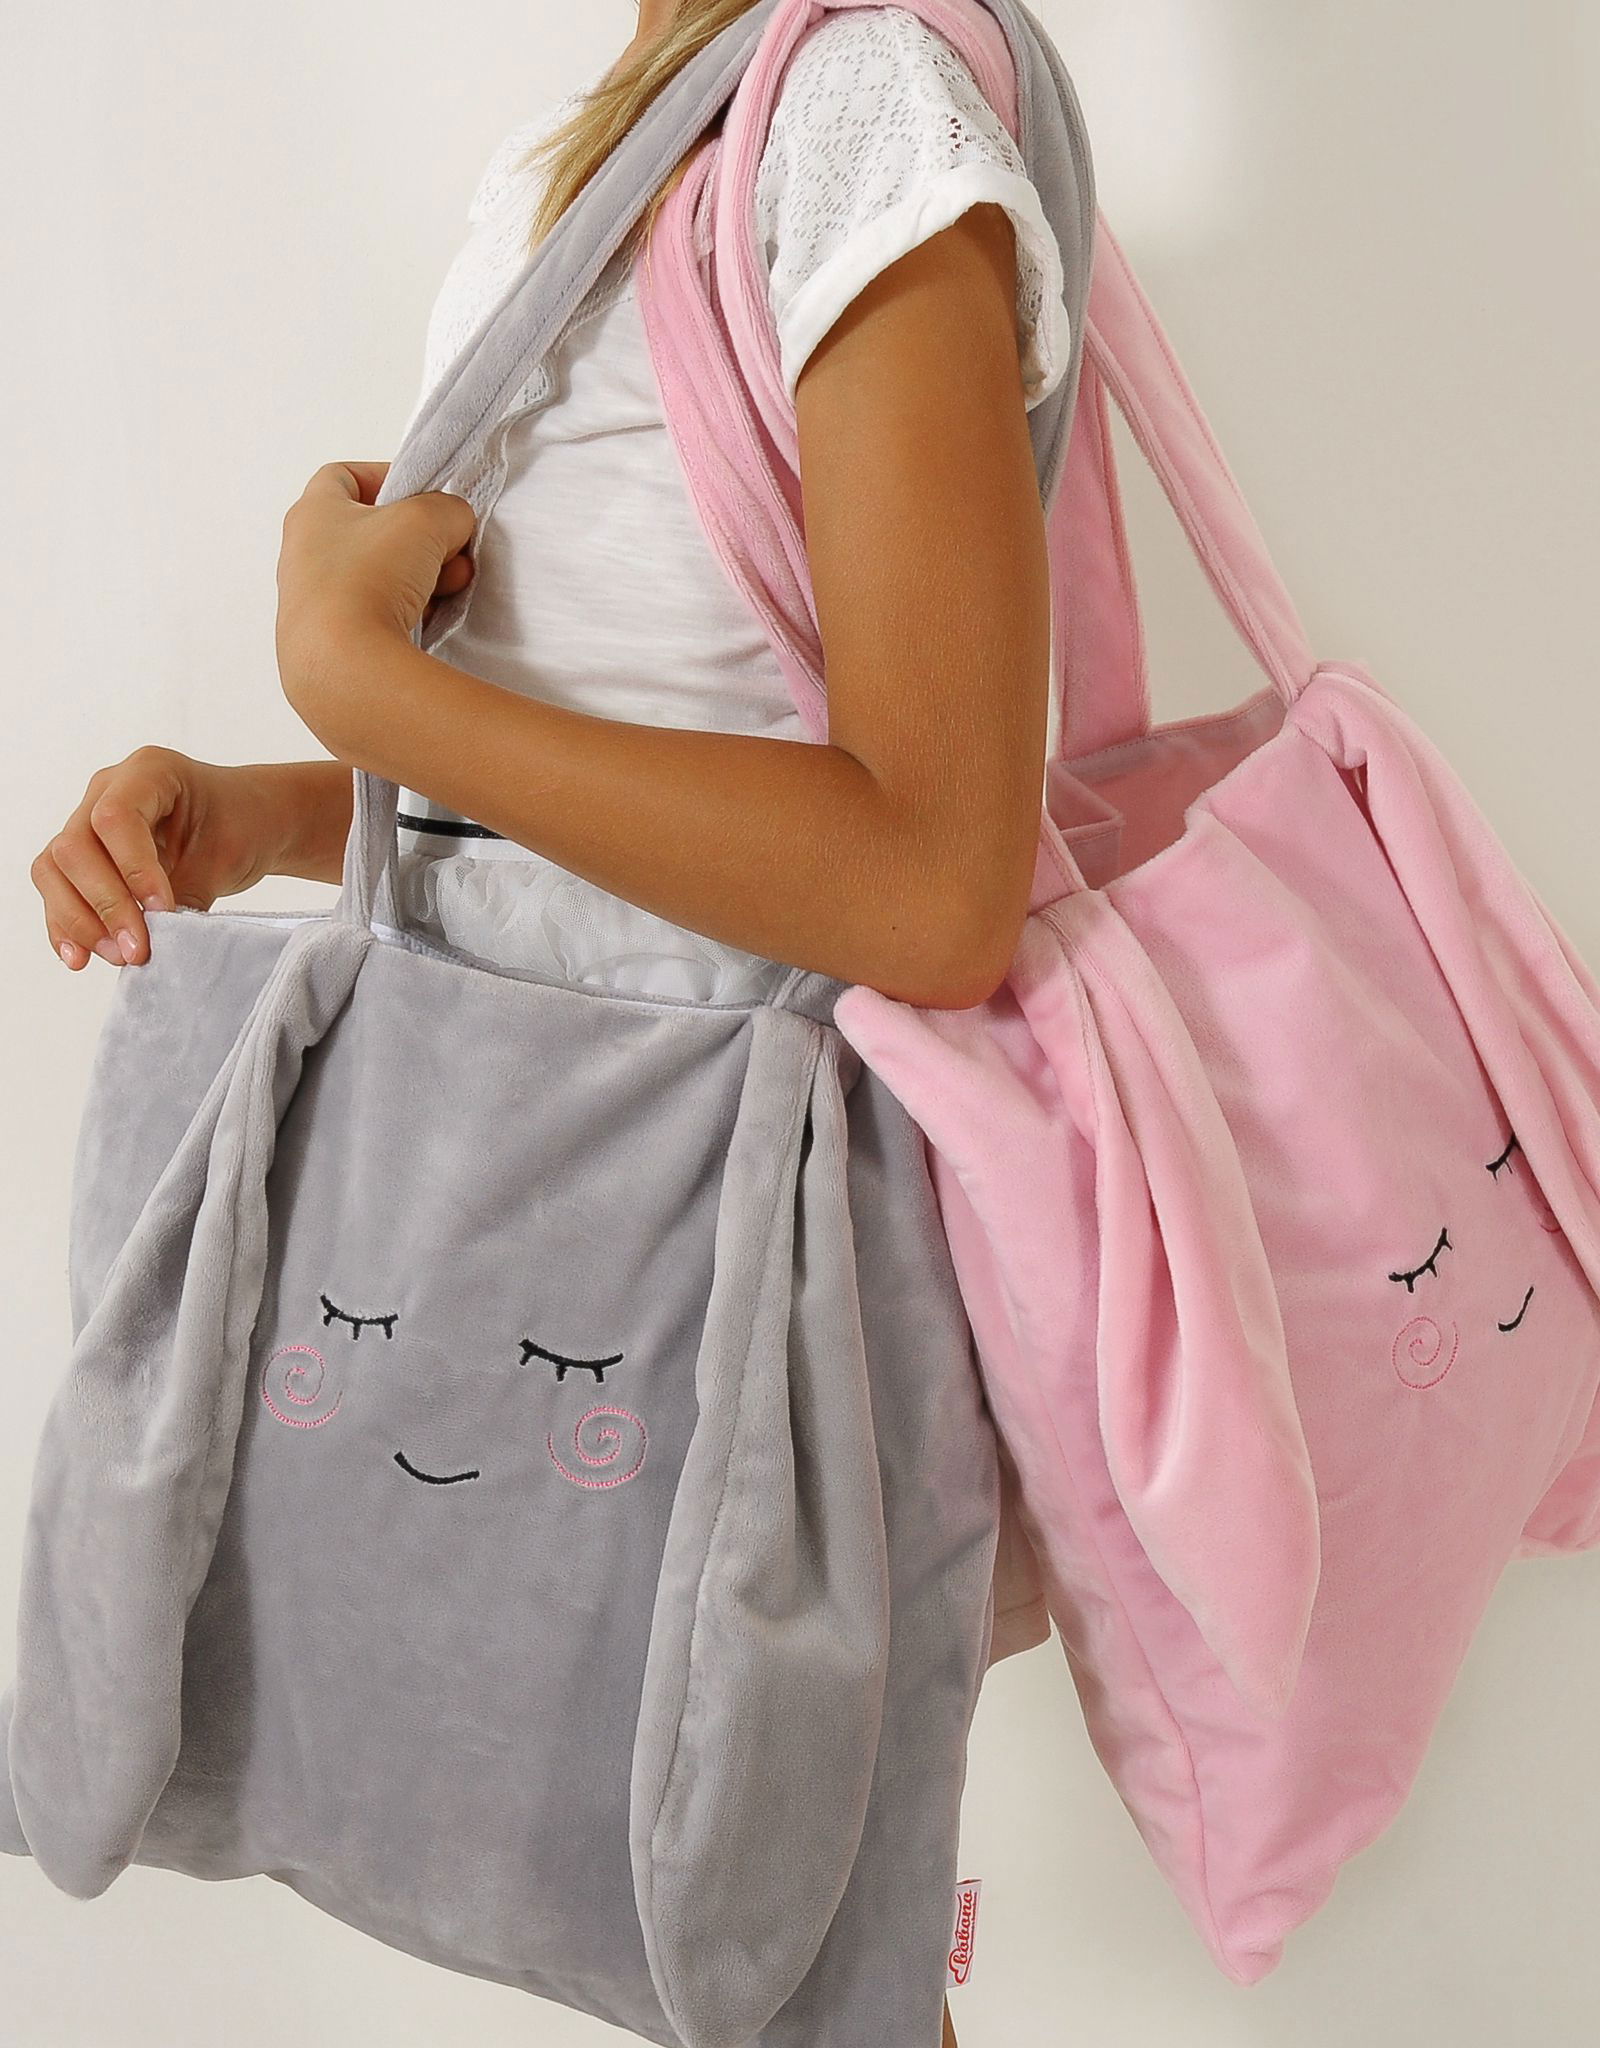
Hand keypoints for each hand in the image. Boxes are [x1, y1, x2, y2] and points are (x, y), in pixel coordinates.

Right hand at [31, 749, 295, 970]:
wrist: (249, 823)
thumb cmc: (243, 825)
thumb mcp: (226, 856)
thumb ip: (187, 894)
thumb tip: (152, 942)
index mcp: (148, 771)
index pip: (115, 819)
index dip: (132, 870)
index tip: (163, 910)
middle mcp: (106, 790)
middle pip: (74, 847)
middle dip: (105, 905)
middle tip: (138, 950)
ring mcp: (87, 820)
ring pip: (54, 870)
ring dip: (80, 920)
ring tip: (118, 956)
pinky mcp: (82, 857)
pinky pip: (57, 889)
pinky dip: (66, 926)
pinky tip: (82, 958)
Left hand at [275, 460, 476, 721]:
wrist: (345, 666)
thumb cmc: (371, 578)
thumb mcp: (427, 519)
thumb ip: (448, 510)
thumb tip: (453, 525)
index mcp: (312, 513)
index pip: (343, 476)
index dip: (386, 478)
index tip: (423, 497)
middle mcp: (302, 557)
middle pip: (370, 534)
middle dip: (418, 541)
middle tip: (449, 554)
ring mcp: (311, 606)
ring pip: (377, 580)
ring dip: (418, 581)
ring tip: (446, 593)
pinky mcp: (327, 647)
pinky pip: (375, 621)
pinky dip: (403, 618)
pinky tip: (425, 626)